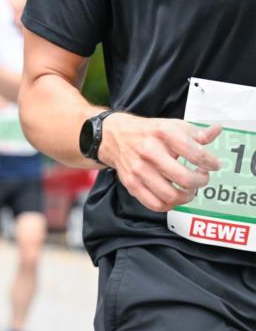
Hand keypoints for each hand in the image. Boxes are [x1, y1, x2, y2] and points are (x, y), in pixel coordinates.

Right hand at [98, 113, 221, 211]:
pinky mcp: (131, 183)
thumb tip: (215, 132)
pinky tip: (174, 197)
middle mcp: (149, 151)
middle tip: (202, 178)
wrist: (115, 137)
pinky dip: (169, 205)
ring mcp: (138, 170)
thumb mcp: (172, 125)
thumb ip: (196, 133)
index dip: (210, 163)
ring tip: (190, 190)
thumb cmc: (148, 132)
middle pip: (184, 178)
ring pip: (170, 196)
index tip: (214, 165)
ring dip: (186, 196)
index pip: (195, 153)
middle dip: (200, 181)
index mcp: (163, 133)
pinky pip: (154, 204)